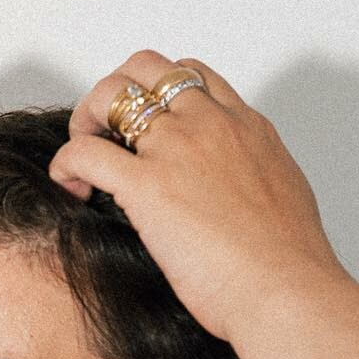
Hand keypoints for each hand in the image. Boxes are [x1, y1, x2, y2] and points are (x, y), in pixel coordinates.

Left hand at [48, 50, 347, 345]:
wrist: (288, 290)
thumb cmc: (291, 267)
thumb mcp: (283, 201)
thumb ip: (254, 186)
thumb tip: (237, 199)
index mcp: (245, 127)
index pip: (194, 77)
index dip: (161, 94)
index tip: (150, 127)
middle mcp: (209, 124)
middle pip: (146, 68)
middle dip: (118, 92)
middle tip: (107, 134)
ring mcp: (177, 149)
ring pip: (110, 94)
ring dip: (86, 119)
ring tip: (83, 159)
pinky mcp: (147, 185)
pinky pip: (85, 152)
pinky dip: (67, 164)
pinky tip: (71, 188)